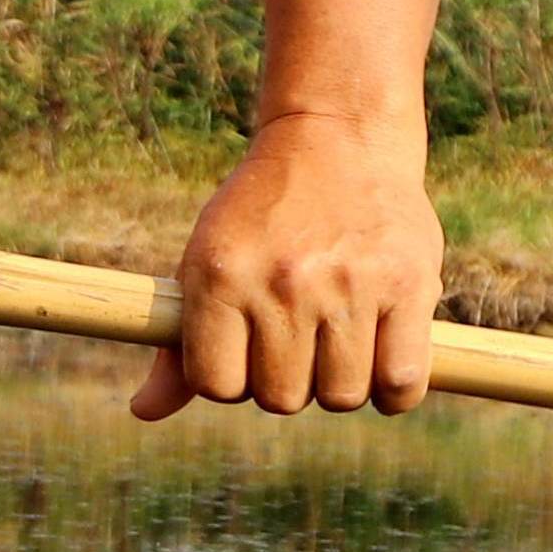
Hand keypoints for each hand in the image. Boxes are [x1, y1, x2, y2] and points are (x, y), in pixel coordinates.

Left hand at [139, 110, 443, 419]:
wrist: (338, 139)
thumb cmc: (260, 215)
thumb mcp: (205, 262)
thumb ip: (179, 343)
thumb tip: (142, 412)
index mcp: (221, 276)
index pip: (215, 385)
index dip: (229, 381)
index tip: (244, 356)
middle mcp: (283, 282)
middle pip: (281, 398)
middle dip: (285, 384)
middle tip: (295, 346)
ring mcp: (349, 286)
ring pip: (341, 396)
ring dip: (338, 387)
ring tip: (336, 347)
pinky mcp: (410, 286)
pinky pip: (402, 381)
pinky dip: (393, 392)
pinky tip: (381, 365)